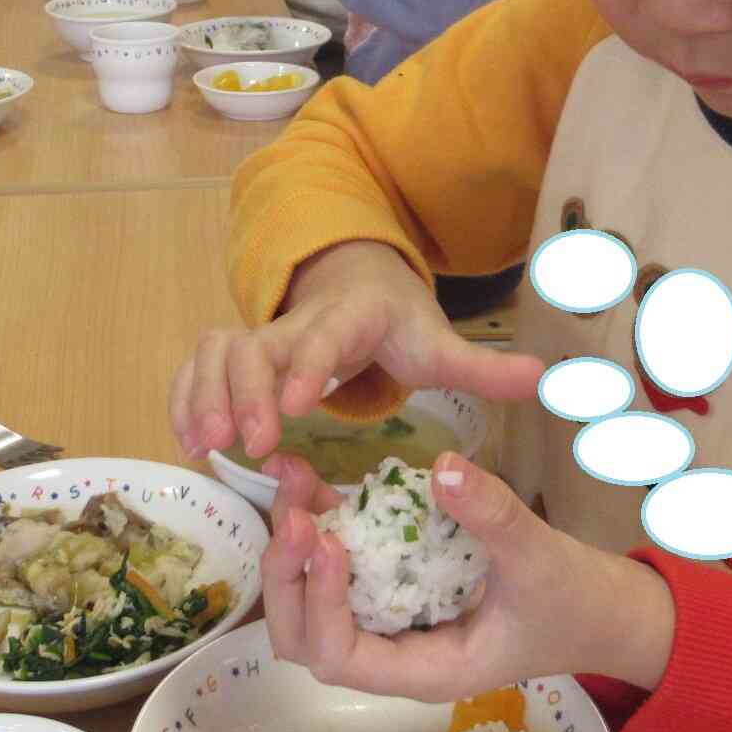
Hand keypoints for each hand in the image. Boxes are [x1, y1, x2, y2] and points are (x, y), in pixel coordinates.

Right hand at [168, 241, 543, 460]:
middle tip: (249, 446)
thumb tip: (546, 379)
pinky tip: (188, 444)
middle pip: (256, 345)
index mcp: (350, 320)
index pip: (323, 339)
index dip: (308, 367)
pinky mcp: (236, 356)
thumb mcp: (443, 345)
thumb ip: (485, 368)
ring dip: (205, 394)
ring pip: (217, 350)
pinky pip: (196, 368)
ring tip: (206, 448)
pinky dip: (184, 398)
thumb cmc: (399, 326)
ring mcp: (260, 336)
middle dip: (246, 392)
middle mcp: (296, 323)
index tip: (297, 406)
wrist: (358, 284)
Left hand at [260, 452, 674, 700]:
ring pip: (313, 602)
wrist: (600, 609)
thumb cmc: (573, 601)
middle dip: (290, 578)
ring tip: (291, 480)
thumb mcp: (540, 557)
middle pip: (307, 639)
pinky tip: (311, 477)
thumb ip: (493, 516)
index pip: (343, 659)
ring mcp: (389, 620)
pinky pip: (341, 565)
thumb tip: (444, 466)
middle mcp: (395, 654)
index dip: (323, 606)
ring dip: (294, 549)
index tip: (331, 541)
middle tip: (294, 512)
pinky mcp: (393, 585)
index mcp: (425, 670)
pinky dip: (318, 525)